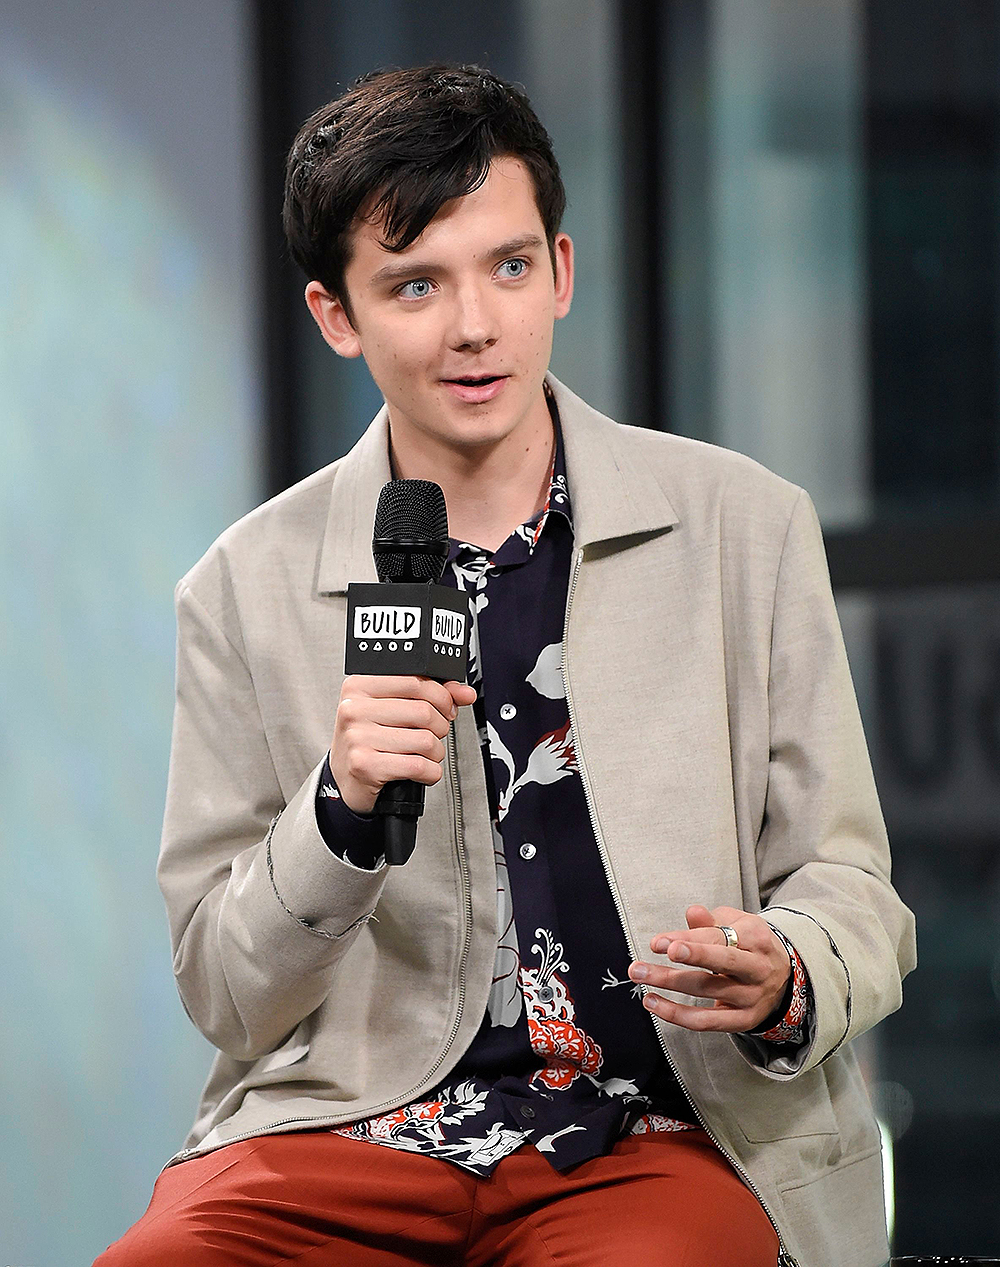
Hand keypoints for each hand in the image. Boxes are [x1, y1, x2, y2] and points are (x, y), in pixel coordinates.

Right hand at [330, 675, 476, 812]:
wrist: (345, 780)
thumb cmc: (369, 740)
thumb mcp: (392, 710)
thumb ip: (431, 696)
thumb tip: (465, 693)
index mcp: (360, 686)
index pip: (415, 682)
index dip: (442, 696)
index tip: (446, 707)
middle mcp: (354, 709)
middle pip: (424, 711)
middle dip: (440, 726)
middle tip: (433, 734)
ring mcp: (358, 737)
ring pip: (426, 740)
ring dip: (436, 753)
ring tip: (424, 754)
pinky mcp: (365, 765)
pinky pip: (418, 766)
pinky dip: (430, 772)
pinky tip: (421, 771)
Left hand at [628, 904, 791, 1032]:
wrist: (782, 979)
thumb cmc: (749, 946)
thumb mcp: (736, 925)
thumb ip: (710, 922)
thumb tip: (692, 913)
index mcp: (756, 938)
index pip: (719, 937)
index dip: (688, 938)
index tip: (659, 942)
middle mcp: (757, 968)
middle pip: (723, 960)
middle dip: (692, 954)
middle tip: (660, 950)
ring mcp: (751, 996)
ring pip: (708, 989)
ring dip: (669, 982)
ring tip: (640, 974)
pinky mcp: (743, 1020)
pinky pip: (707, 1021)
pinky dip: (676, 1014)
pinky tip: (653, 1002)